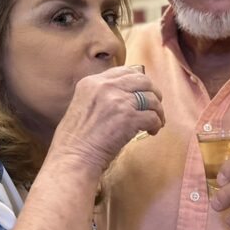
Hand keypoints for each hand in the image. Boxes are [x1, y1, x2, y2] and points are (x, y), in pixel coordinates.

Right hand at [50, 66, 164, 173]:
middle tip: (155, 106)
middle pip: (143, 80)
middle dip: (153, 93)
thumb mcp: (82, 105)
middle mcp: (105, 86)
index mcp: (91, 82)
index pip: (124, 71)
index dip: (138, 82)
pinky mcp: (128, 118)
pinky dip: (156, 125)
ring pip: (151, 98)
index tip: (143, 93)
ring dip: (157, 111)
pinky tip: (151, 132)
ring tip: (155, 123)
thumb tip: (126, 95)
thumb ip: (101, 96)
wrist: (72, 158)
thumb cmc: (75, 140)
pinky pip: (153, 116)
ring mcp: (118, 101)